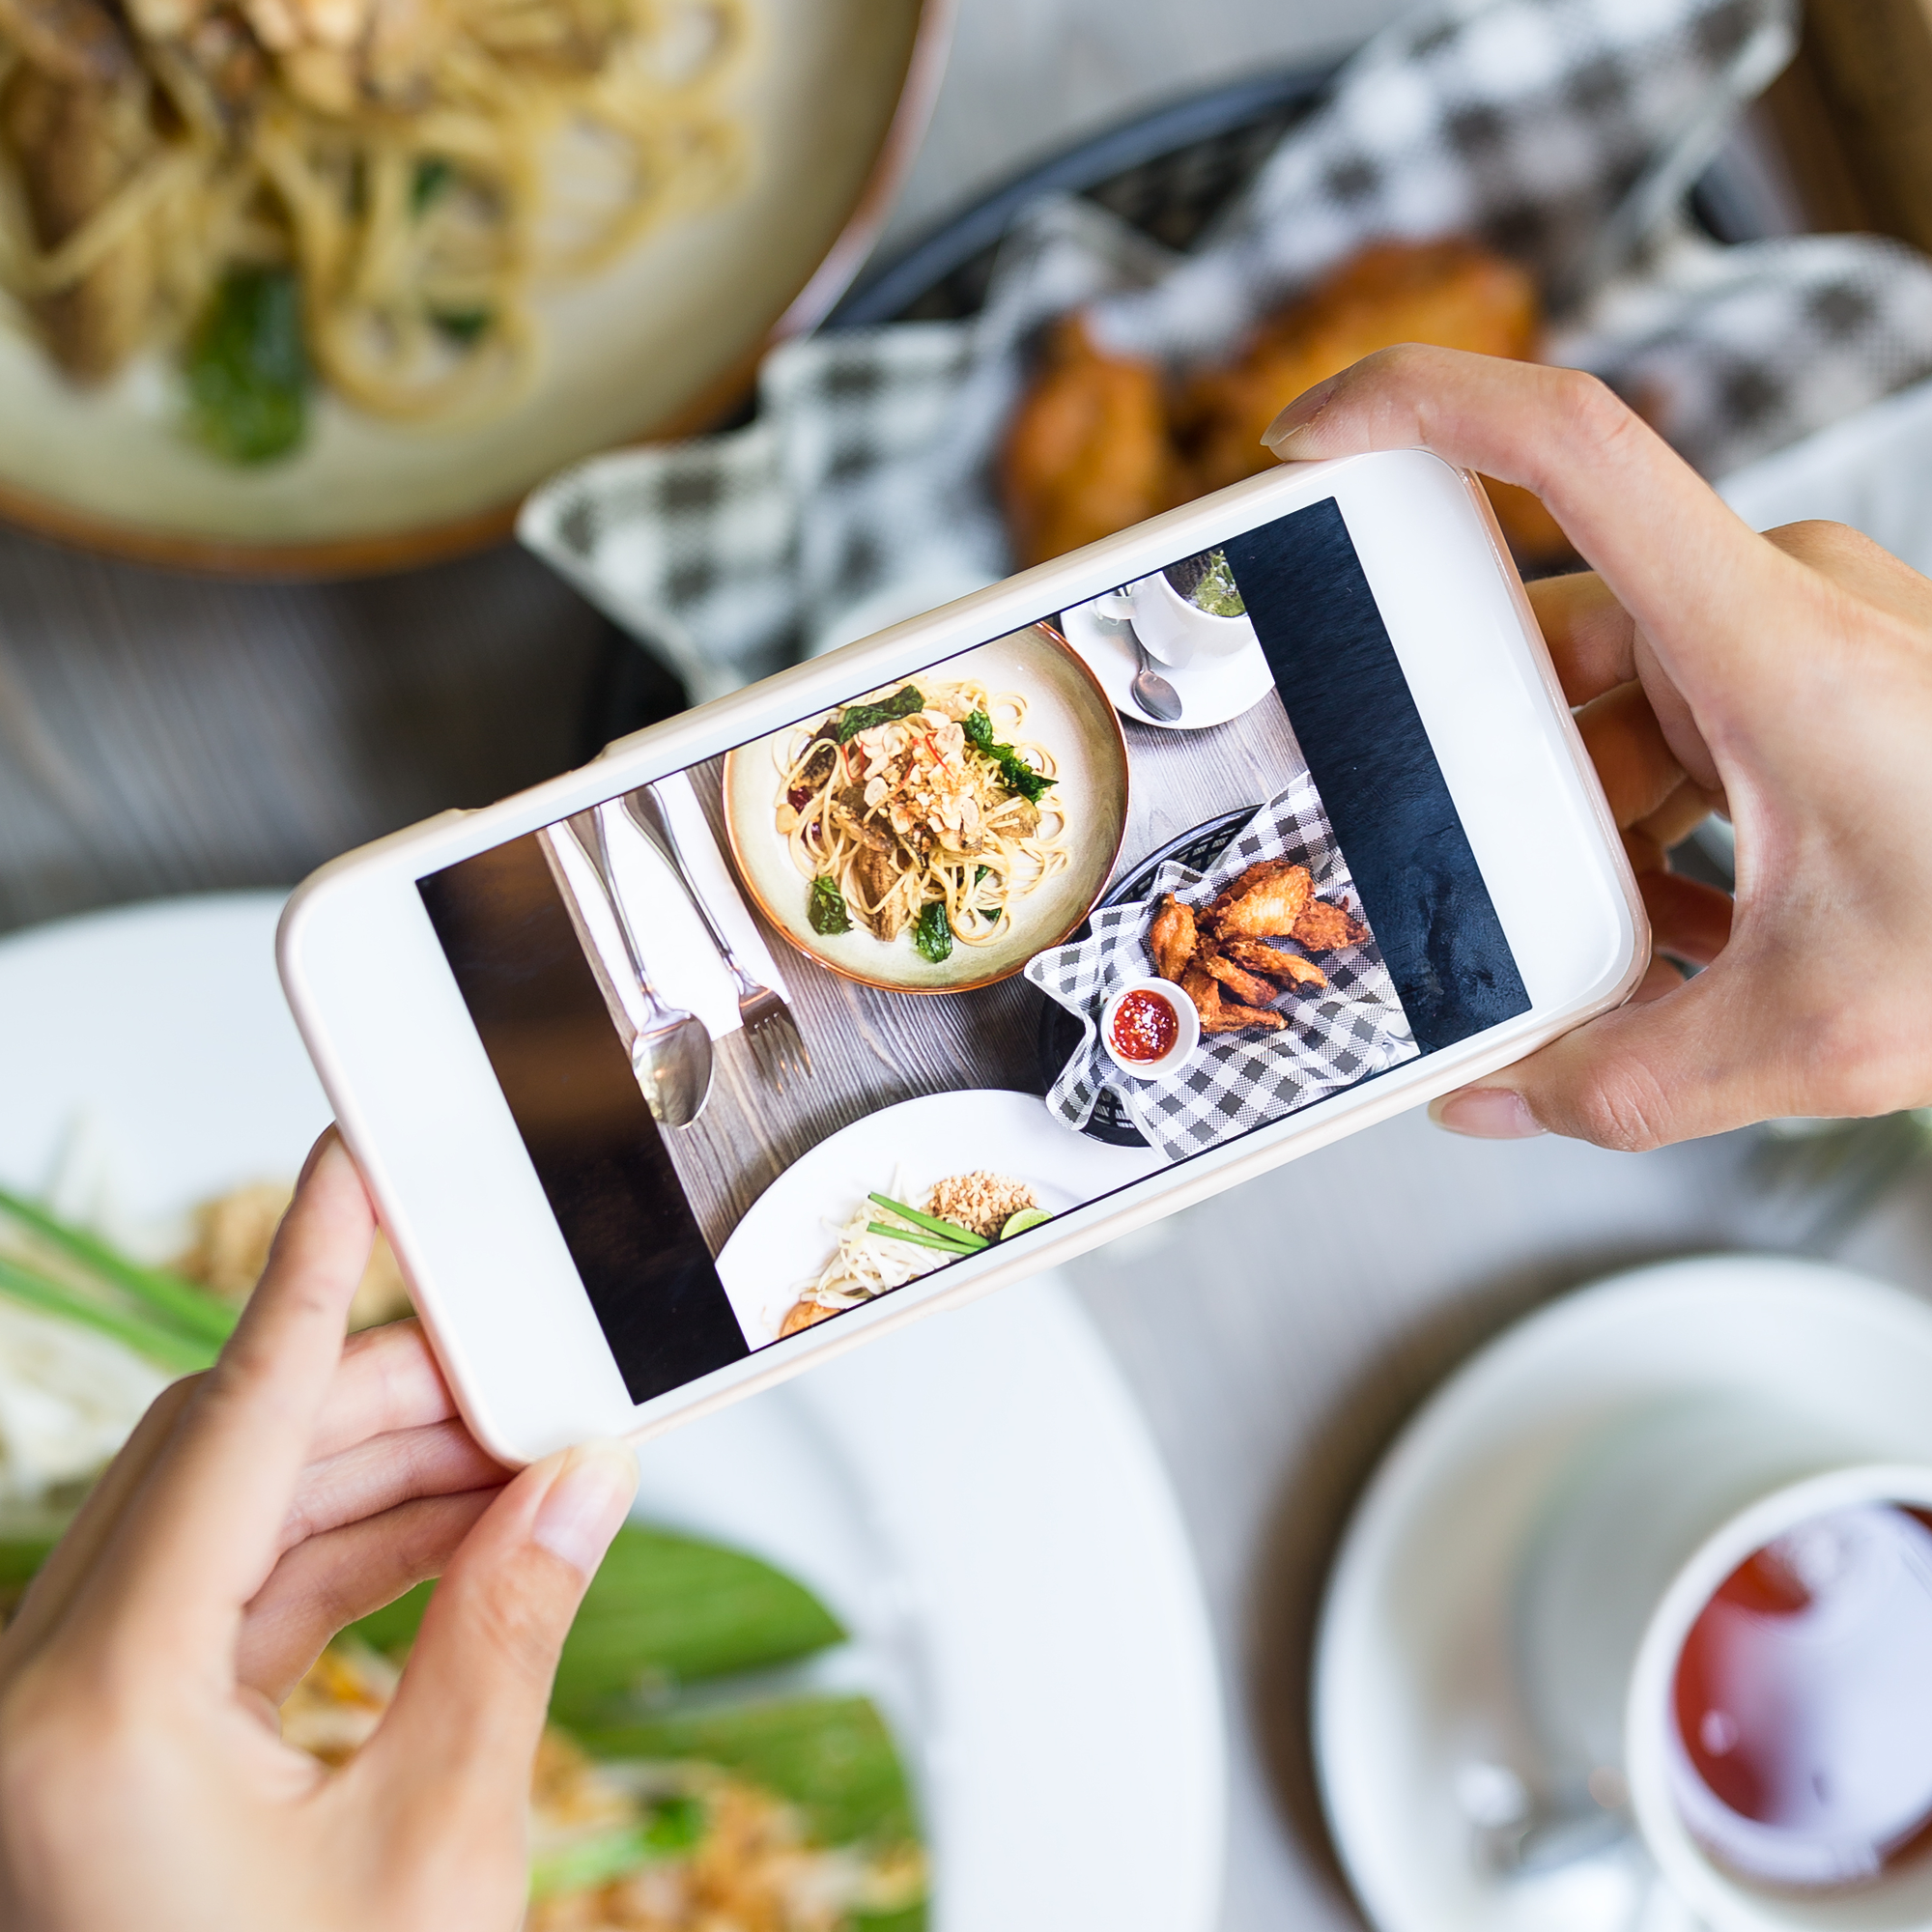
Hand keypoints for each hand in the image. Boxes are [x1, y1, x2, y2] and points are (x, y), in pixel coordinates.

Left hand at [0, 1131, 638, 1931]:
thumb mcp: (434, 1850)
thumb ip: (511, 1631)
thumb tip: (584, 1476)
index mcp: (88, 1713)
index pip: (231, 1425)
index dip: (309, 1276)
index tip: (353, 1162)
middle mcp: (37, 1698)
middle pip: (231, 1460)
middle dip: (392, 1395)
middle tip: (529, 1356)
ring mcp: (58, 1729)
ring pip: (229, 1526)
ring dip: (379, 1480)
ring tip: (521, 1454)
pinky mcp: (99, 1756)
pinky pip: (225, 1606)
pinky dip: (343, 1562)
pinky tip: (455, 1537)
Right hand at [1265, 347, 1931, 1148]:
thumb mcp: (1814, 1032)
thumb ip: (1623, 1080)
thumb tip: (1486, 1102)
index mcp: (1765, 638)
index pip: (1571, 448)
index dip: (1421, 403)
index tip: (1310, 434)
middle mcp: (1781, 602)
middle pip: (1556, 649)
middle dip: (1494, 780)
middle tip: (1451, 878)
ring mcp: (1807, 637)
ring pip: (1621, 705)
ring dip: (1589, 823)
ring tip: (1602, 948)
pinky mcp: (1827, 676)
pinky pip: (1691, 729)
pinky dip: (1660, 823)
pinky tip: (1678, 934)